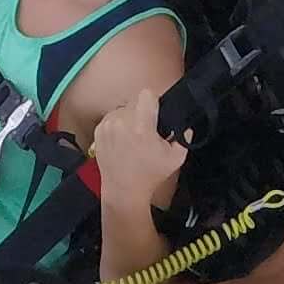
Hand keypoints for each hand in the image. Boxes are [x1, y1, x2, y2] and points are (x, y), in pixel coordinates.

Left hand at [93, 87, 188, 211]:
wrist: (123, 189)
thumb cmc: (149, 175)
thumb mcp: (176, 158)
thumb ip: (184, 137)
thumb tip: (185, 124)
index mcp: (141, 128)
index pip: (146, 94)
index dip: (154, 102)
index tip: (155, 112)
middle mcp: (121, 124)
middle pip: (135, 102)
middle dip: (142, 113)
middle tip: (146, 131)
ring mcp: (107, 127)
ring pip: (123, 109)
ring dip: (129, 118)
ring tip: (133, 137)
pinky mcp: (98, 131)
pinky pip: (112, 118)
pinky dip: (118, 125)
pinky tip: (123, 141)